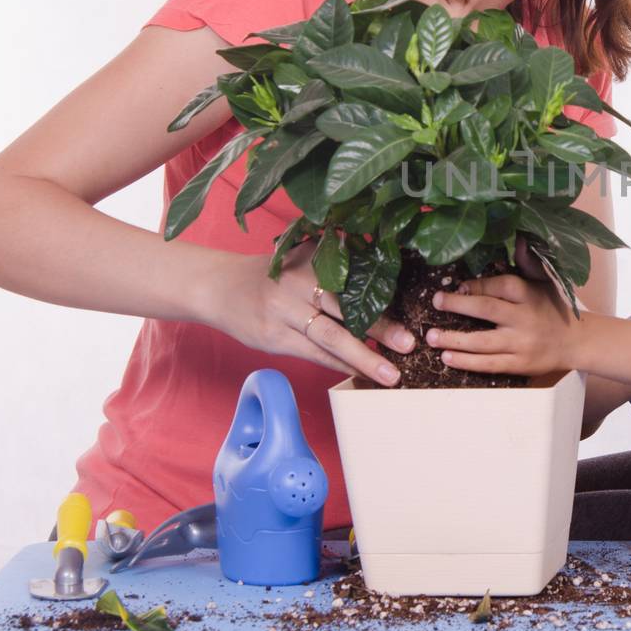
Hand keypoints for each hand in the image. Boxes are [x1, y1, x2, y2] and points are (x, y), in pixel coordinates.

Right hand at [201, 241, 414, 385]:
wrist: (219, 287)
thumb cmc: (271, 273)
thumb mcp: (300, 256)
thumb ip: (334, 260)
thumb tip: (383, 262)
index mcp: (310, 261)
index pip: (353, 282)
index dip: (382, 299)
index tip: (411, 313)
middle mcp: (297, 285)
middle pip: (345, 309)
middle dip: (380, 329)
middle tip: (409, 344)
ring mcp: (283, 313)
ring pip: (330, 337)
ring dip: (363, 357)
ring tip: (390, 374)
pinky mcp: (273, 338)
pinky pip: (313, 354)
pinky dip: (338, 365)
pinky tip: (360, 375)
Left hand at [424, 272, 582, 377]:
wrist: (576, 342)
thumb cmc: (554, 308)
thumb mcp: (546, 282)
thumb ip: (528, 262)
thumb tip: (518, 238)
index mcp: (529, 295)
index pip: (499, 286)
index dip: (476, 285)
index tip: (457, 286)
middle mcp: (525, 318)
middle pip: (487, 310)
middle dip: (458, 306)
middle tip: (436, 302)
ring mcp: (521, 344)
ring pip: (483, 342)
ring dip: (455, 339)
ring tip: (431, 337)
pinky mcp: (519, 365)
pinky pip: (490, 364)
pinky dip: (467, 362)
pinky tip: (447, 358)